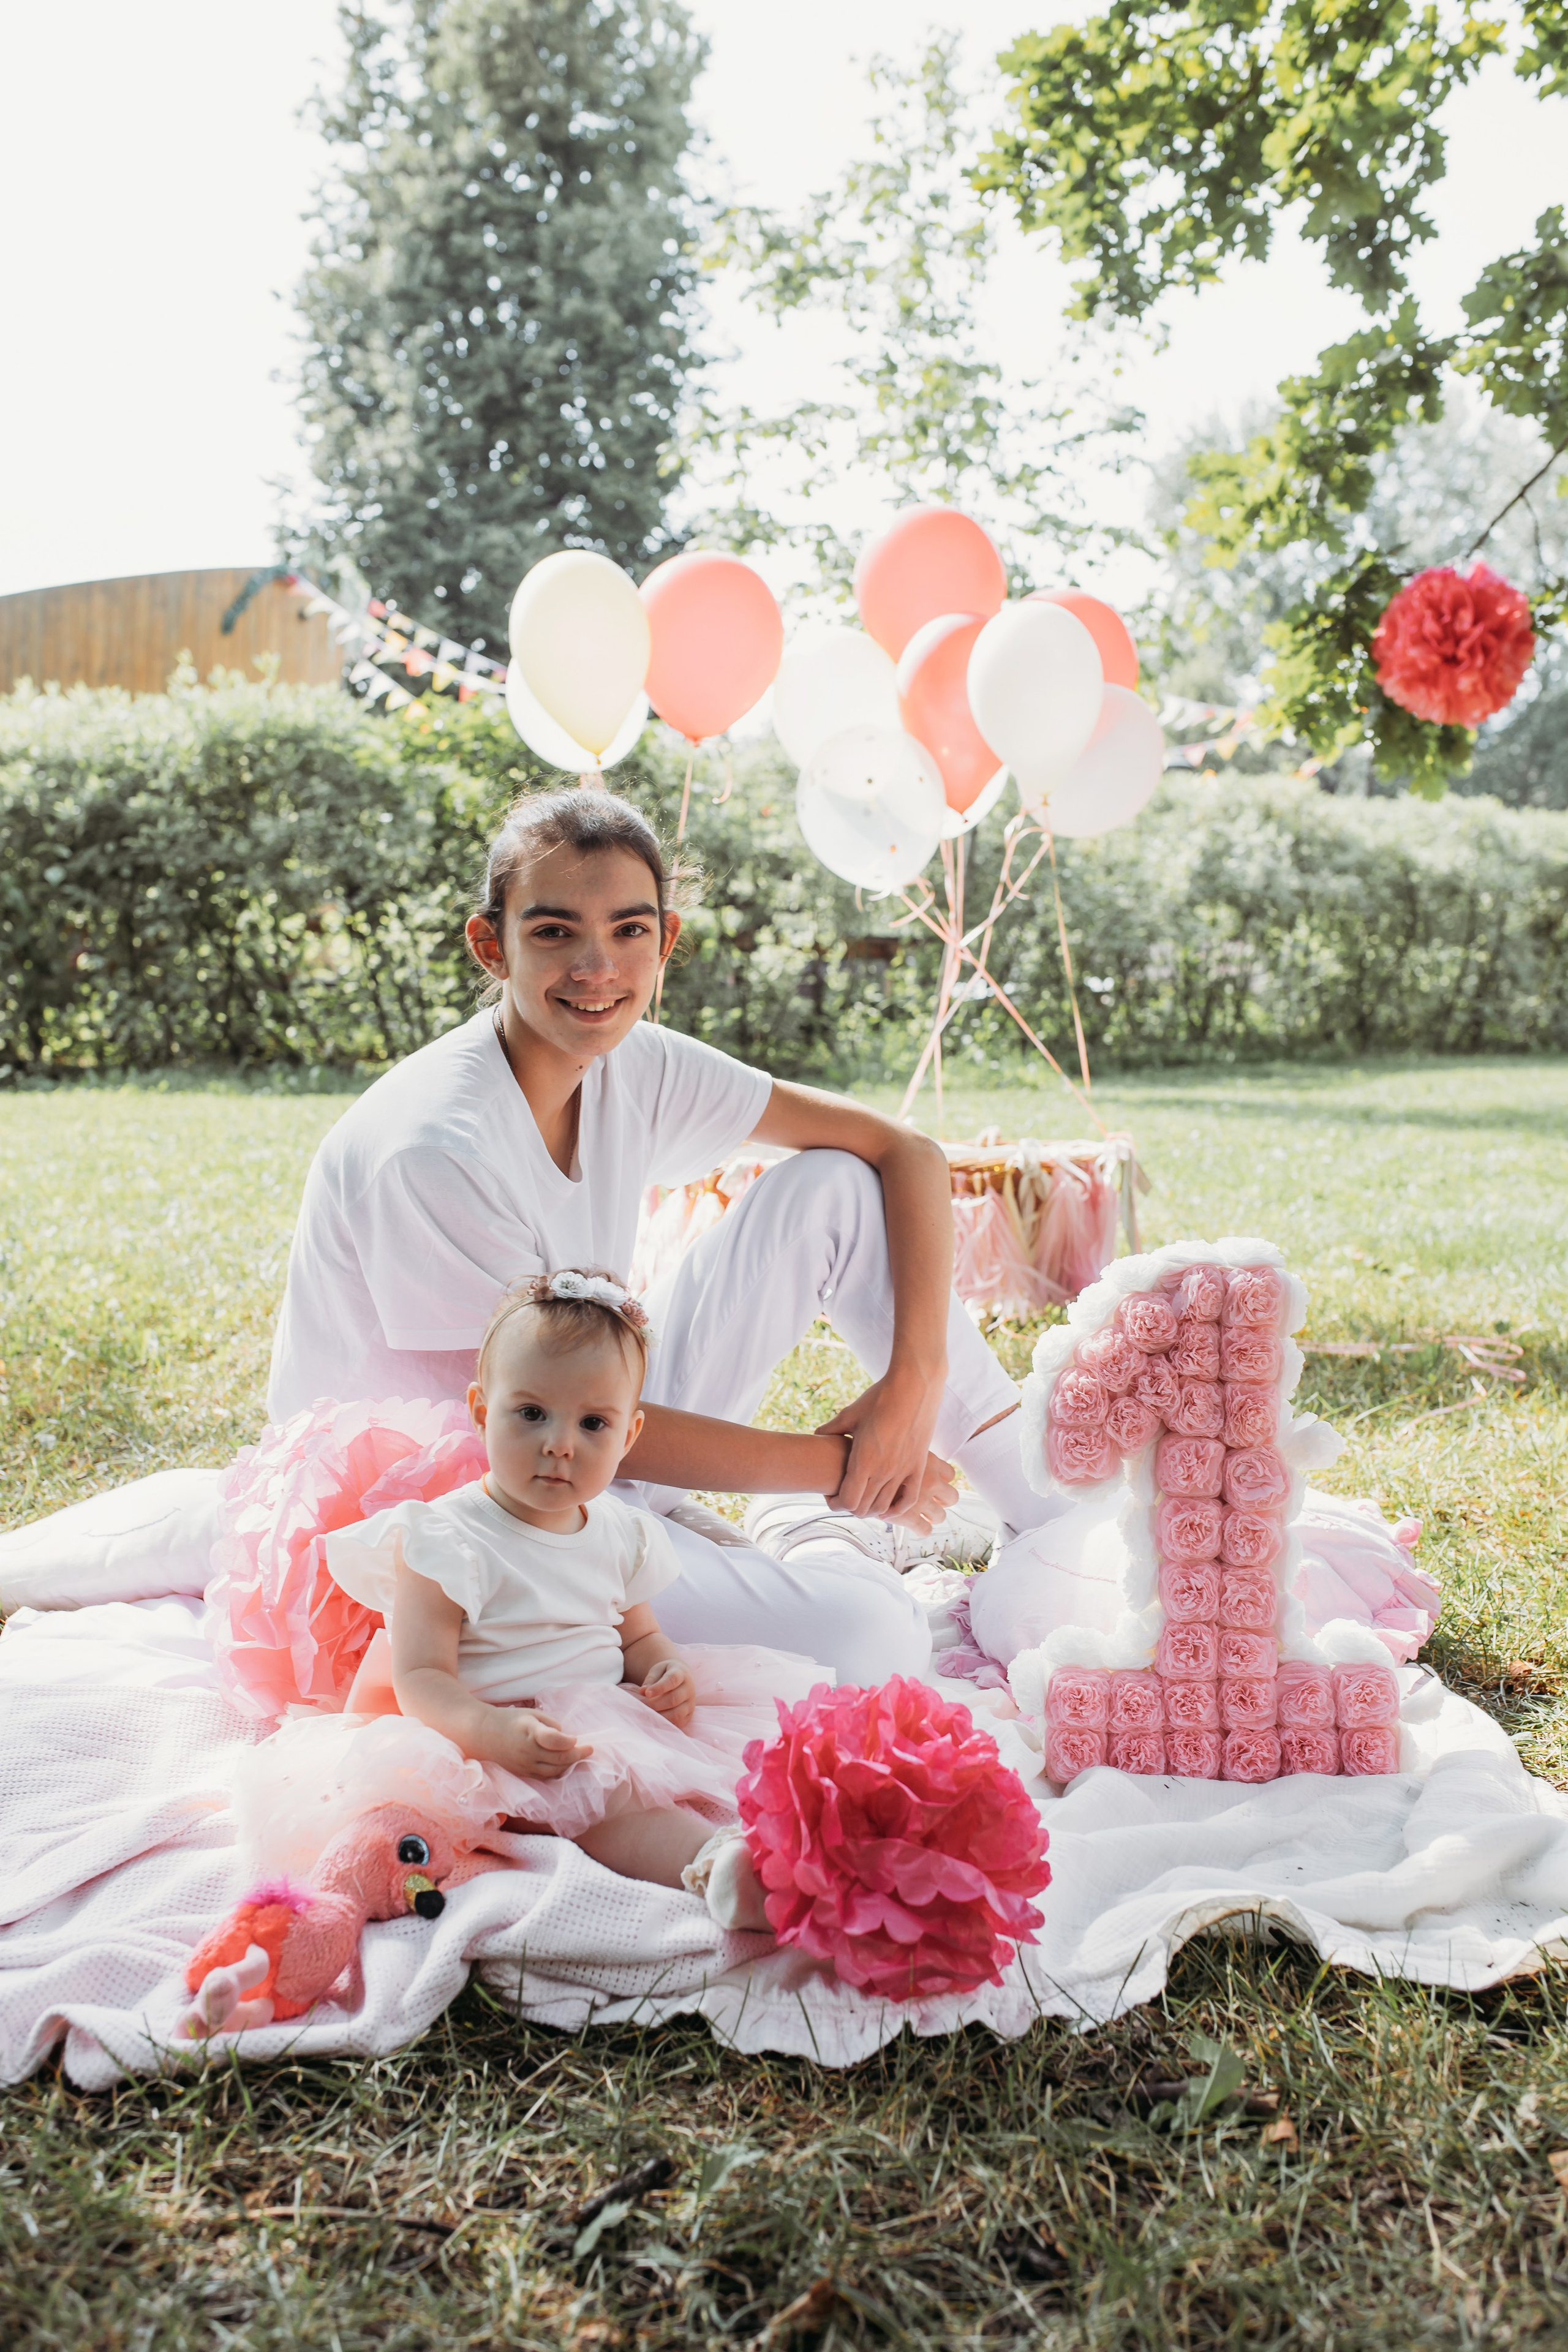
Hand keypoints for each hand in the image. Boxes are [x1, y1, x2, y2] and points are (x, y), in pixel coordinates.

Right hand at [492, 1708, 592, 1779]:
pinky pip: (545, 1777)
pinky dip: (558, 1771)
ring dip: (570, 1765)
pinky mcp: (522, 1774)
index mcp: (529, 1732)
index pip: (553, 1740)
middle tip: (590, 1749)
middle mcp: (527, 1751)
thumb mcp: (531, 1714)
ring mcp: (524, 1766)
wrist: (483, 1735)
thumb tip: (566, 1738)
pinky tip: (565, 1764)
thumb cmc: (511, 1720)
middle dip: (577, 1755)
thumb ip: (551, 1725)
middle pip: (558, 1759)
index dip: (568, 1741)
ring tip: (580, 1756)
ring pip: (554, 1771)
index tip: (576, 1738)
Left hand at [635, 1657, 695, 1730]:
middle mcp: (689, 1689)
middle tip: (642, 1705)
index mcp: (681, 1674)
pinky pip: (679, 1723)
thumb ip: (650, 1679)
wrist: (682, 1678)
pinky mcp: (689, 1715)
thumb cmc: (666, 1673)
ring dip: (660, 1716)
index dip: (659, 1688)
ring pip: (677, 1714)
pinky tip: (656, 1720)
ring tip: (648, 1714)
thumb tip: (642, 1691)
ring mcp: (690, 1703)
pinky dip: (666, 1724)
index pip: (672, 1680)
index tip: (646, 1693)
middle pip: (674, 1699)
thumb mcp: (657, 1670)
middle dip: (655, 1704)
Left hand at [817, 1366, 951, 1523]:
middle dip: (850, 1507)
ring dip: (870, 1509)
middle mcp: (884, 1470)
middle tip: (844, 1496)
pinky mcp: (919, 1466)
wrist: (914, 1386)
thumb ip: (831, 1430)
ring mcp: (904, 1470)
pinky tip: (888, 1506)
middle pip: (863, 1508)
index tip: (831, 1495)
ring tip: (863, 1498)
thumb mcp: (850, 1414)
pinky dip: (897, 1508)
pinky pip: (909, 1499)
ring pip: (884, 1507)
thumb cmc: (880, 1398)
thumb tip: (817, 1435)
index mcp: (864, 1460)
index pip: (847, 1501)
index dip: (835, 1503)